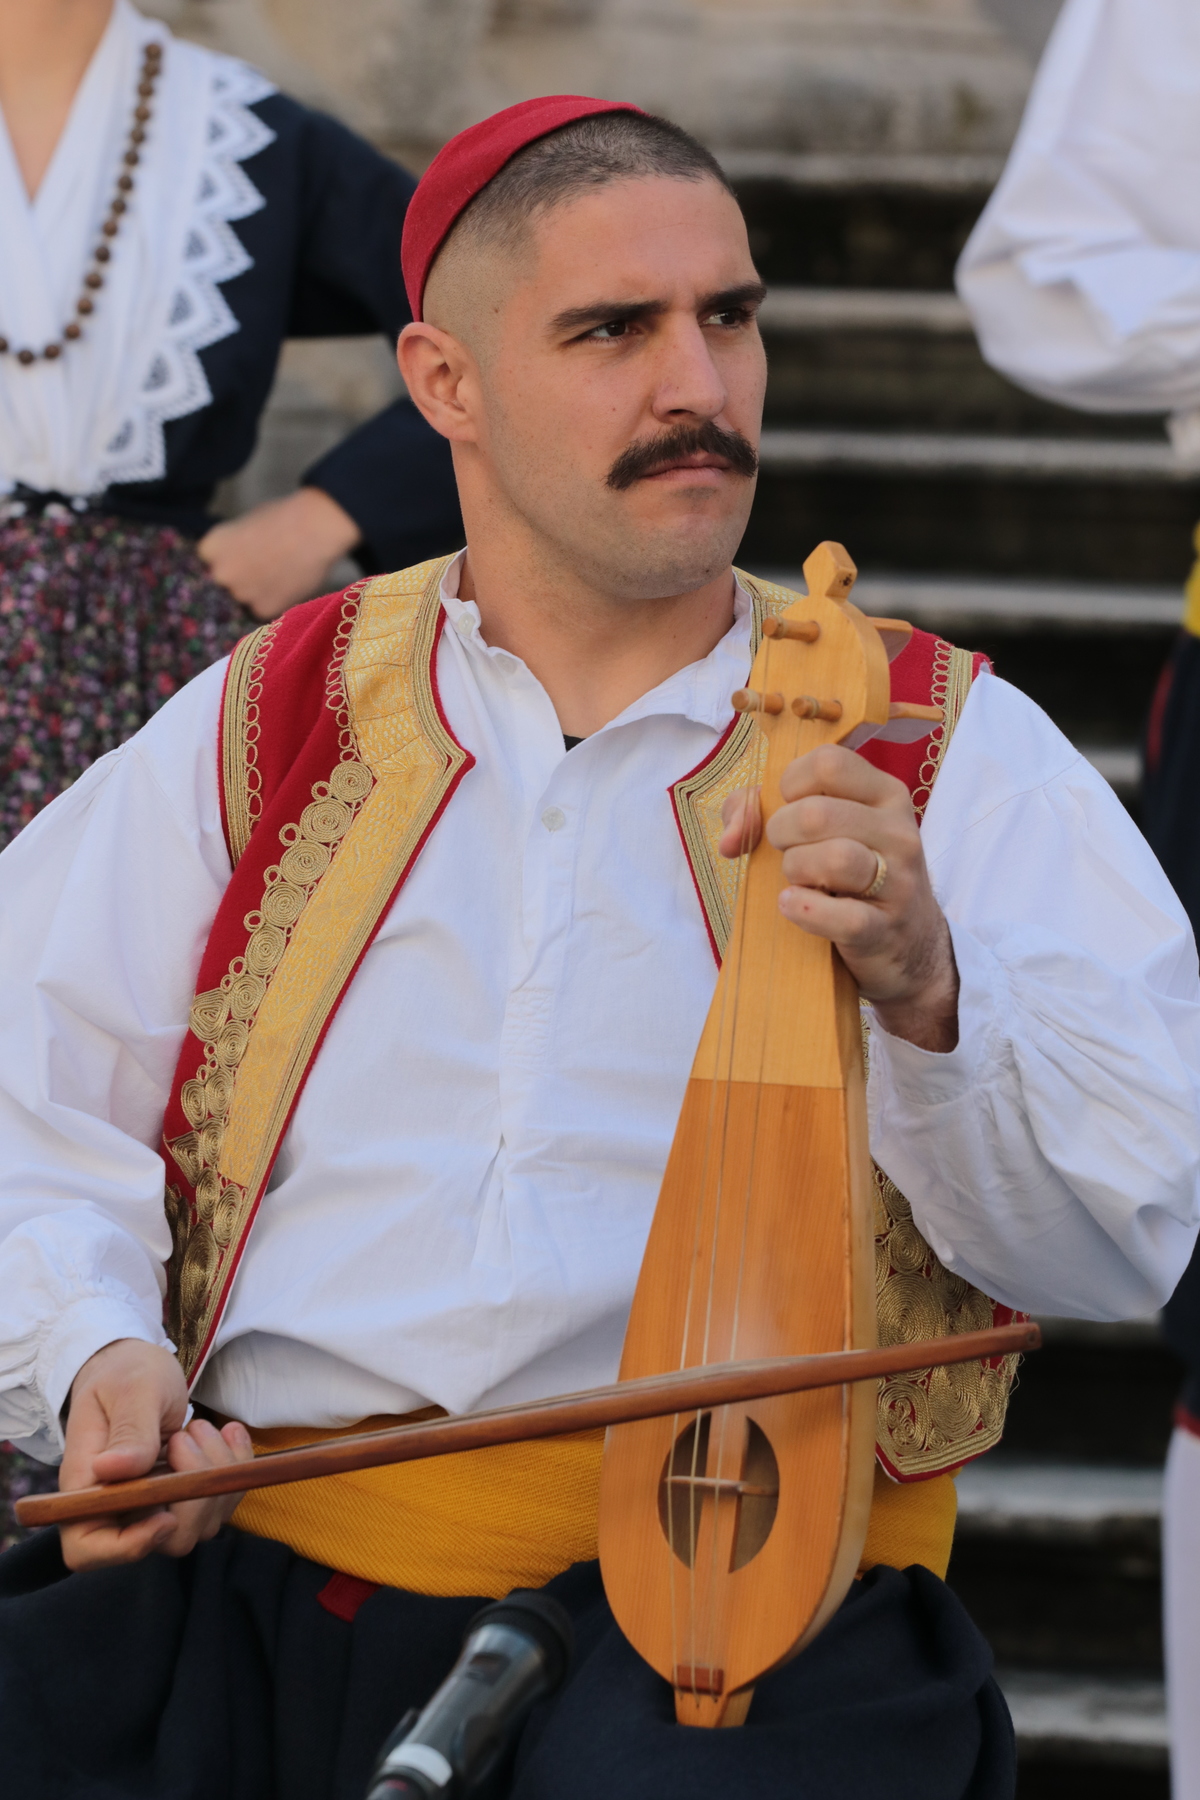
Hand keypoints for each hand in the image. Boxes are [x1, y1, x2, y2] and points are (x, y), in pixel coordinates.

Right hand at [58, 1338, 253, 1571]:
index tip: (165, 1515)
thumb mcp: (131, 1390)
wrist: (136, 1366)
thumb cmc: (125, 1374)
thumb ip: (129, 1431)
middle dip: (193, 1497)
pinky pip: (222, 1500)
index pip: (88, 1548)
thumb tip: (111, 1471)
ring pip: (200, 1523)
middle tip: (187, 1437)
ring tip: (201, 1426)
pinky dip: (235, 1467)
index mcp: (88, 1484)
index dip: (127, 1547)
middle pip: (161, 1540)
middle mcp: (119, 1502)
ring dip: (216, 1474)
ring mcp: (155, 1501)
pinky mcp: (185, 1491)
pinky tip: (229, 1431)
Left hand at [197, 487, 359, 620]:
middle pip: (223, 584)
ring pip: (244, 599)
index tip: (240, 556)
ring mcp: (241, 595)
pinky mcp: (263, 610)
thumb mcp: (245, 523)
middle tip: (261, 568)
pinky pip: (263, 610)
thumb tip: (234, 557)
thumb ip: (233, 544)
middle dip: (238, 578)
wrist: (315, 528)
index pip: (207, 563)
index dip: (226, 559)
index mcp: (211, 548)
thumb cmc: (283, 516)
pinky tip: (287, 586)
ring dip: (256, 592)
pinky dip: (274, 601)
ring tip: (279, 576)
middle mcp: (220, 574)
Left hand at [719, 745, 958, 1051]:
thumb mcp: (824, 833)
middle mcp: (898, 831)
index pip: (828, 763)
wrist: (911, 946)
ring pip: (834, 858)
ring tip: (796, 879)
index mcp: (884, 794)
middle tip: (785, 852)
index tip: (787, 808)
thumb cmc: (852, 879)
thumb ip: (763, 813)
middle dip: (781, 833)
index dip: (789, 784)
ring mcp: (898, 881)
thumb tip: (730, 836)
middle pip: (818, 813)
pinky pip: (842, 916)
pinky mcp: (886, 929)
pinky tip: (794, 906)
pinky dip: (804, 910)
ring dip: (795, 869)